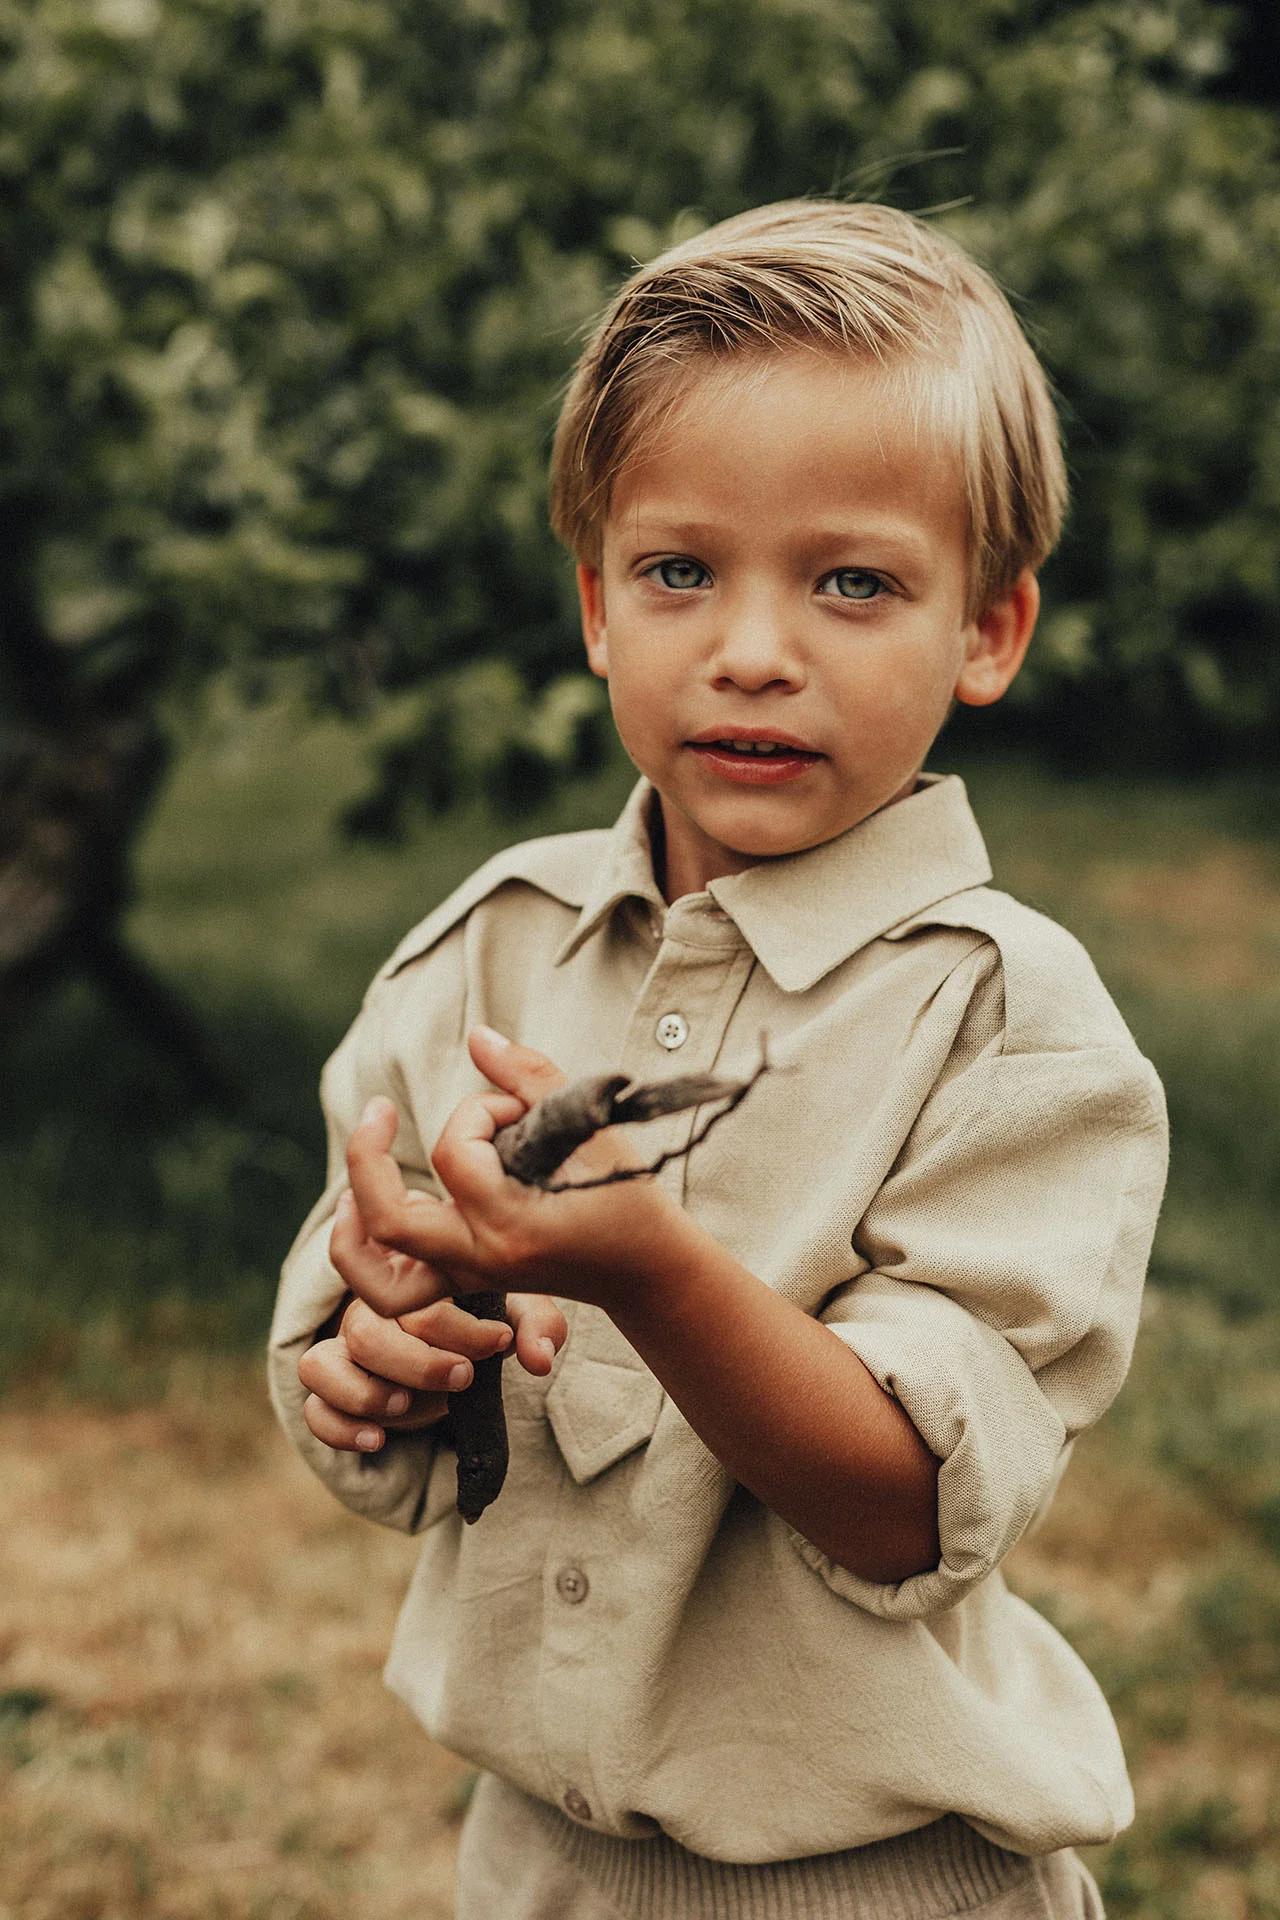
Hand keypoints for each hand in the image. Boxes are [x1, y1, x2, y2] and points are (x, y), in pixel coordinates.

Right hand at [299, 1291, 566, 1453]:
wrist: (463, 1354)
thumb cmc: (487, 1322)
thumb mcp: (519, 1315)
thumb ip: (536, 1325)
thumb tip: (539, 1360)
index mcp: (406, 1283)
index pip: (415, 1300)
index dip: (459, 1327)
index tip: (500, 1341)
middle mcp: (367, 1312)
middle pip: (364, 1332)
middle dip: (417, 1363)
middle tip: (463, 1378)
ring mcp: (344, 1354)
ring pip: (320, 1367)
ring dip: (365, 1392)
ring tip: (406, 1406)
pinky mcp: (335, 1395)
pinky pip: (313, 1410)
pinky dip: (339, 1428)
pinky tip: (378, 1441)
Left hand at [339, 1025, 687, 1316]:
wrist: (647, 1271)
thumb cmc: (626, 1194)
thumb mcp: (590, 1125)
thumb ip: (529, 1075)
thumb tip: (478, 1035)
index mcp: (514, 1222)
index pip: (453, 1154)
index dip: (476, 1111)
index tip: (517, 1107)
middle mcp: (483, 1258)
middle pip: (387, 1221)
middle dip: (365, 1159)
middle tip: (377, 1111)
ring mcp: (470, 1278)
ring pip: (376, 1283)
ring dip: (350, 1235)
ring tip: (352, 1186)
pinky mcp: (466, 1282)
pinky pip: (396, 1289)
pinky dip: (372, 1254)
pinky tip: (372, 1209)